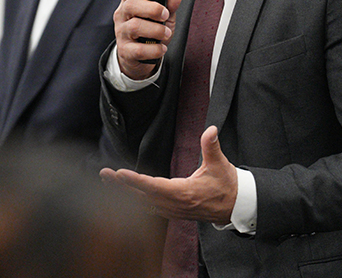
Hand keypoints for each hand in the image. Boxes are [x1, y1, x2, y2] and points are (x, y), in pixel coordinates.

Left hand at [99, 125, 237, 223]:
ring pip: (144, 203)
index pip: (154, 186)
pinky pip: (150, 208)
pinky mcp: (173, 212)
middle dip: (122, 186)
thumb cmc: (227, 185)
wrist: (236, 206)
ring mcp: (173, 210)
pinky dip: (136, 201)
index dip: (136, 181)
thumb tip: (210, 129)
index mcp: (184, 193)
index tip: (120, 174)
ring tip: (109, 182)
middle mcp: (175, 204)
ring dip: (126, 193)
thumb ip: (211, 146)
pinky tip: (125, 194)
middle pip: (142, 196)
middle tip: (105, 175)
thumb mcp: (220, 164)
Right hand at [113, 0, 181, 79]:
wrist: (140, 58)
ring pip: (135, 26)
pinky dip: (154, 49)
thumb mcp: (164, 16)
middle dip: (152, 9)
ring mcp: (121, 33)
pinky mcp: (125, 51)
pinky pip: (139, 49)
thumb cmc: (151, 32)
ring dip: (156, 30)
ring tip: (166, 33)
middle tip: (165, 15)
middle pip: (131, 5)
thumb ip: (170, 4)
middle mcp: (122, 14)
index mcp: (130, 0)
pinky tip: (161, 48)